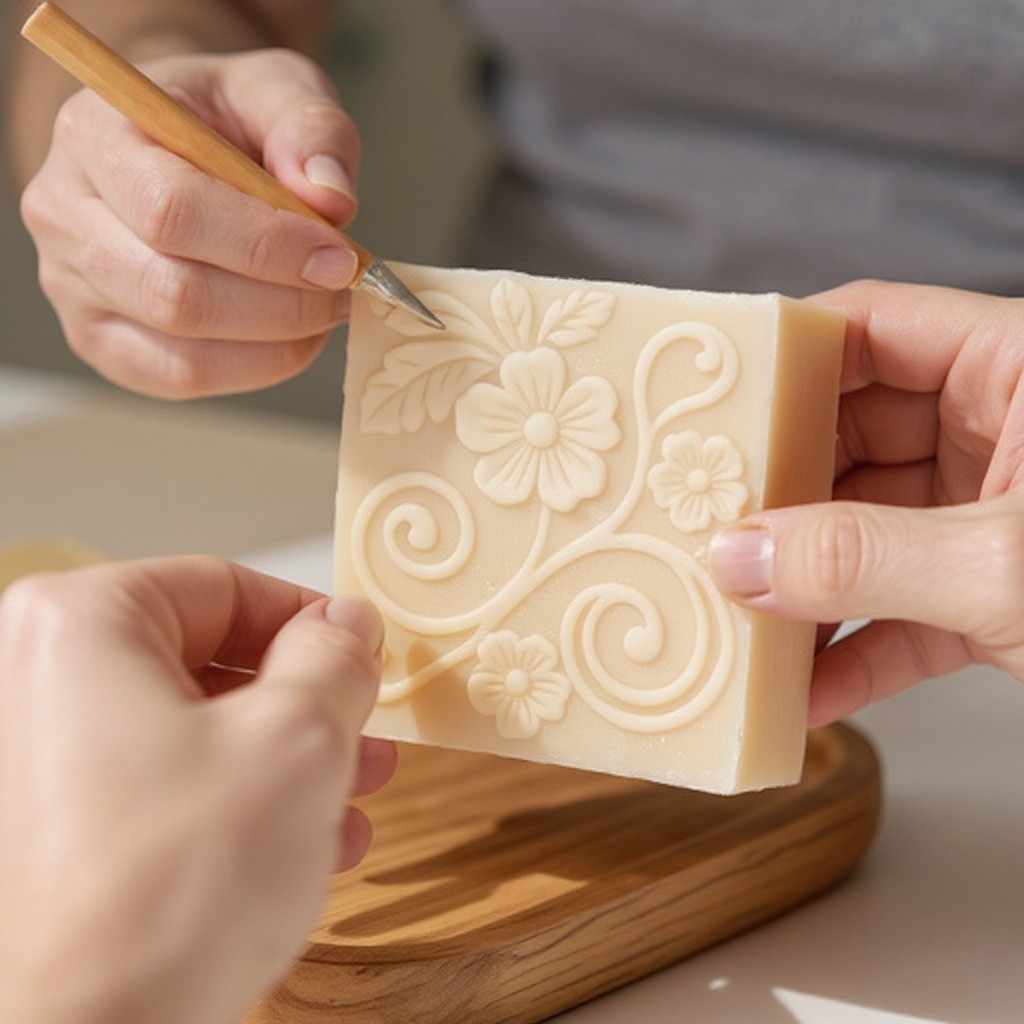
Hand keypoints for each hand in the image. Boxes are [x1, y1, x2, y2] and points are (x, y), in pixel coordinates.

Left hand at [0, 556, 394, 1023]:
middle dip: (306, 707)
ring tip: (348, 802)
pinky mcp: (46, 834)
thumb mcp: (300, 740)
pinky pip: (159, 788)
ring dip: (283, 763)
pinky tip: (301, 849)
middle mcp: (37, 683)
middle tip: (366, 739)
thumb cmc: (163, 895)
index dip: (315, 623)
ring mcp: (34, 763)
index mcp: (80, 627)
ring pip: (192, 730)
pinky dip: (234, 805)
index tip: (365, 659)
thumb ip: (335, 659)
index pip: (227, 585)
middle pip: (210, 661)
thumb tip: (347, 623)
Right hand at [20, 48, 360, 397]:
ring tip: (323, 310)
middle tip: (342, 290)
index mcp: (96, 134)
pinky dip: (255, 367)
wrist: (177, 141)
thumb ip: (311, 130)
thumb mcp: (276, 89)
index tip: (340, 257)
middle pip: (175, 295)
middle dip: (282, 305)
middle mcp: (65, 214)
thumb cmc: (223, 118)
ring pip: (181, 351)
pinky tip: (291, 335)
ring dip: (276, 342)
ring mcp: (74, 288)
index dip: (268, 246)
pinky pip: (182, 378)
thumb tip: (330, 199)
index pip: (173, 211)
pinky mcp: (103, 342)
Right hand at [708, 280, 1023, 725]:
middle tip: (703, 527)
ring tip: (735, 615)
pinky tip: (808, 691)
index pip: (871, 327)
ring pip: (867, 532)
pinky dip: (857, 653)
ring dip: (805, 584)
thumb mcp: (1010, 567)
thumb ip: (866, 559)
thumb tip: (737, 559)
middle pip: (851, 437)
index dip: (784, 358)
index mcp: (1019, 370)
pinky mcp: (995, 597)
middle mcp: (999, 432)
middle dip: (778, 494)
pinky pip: (904, 612)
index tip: (711, 402)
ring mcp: (992, 518)